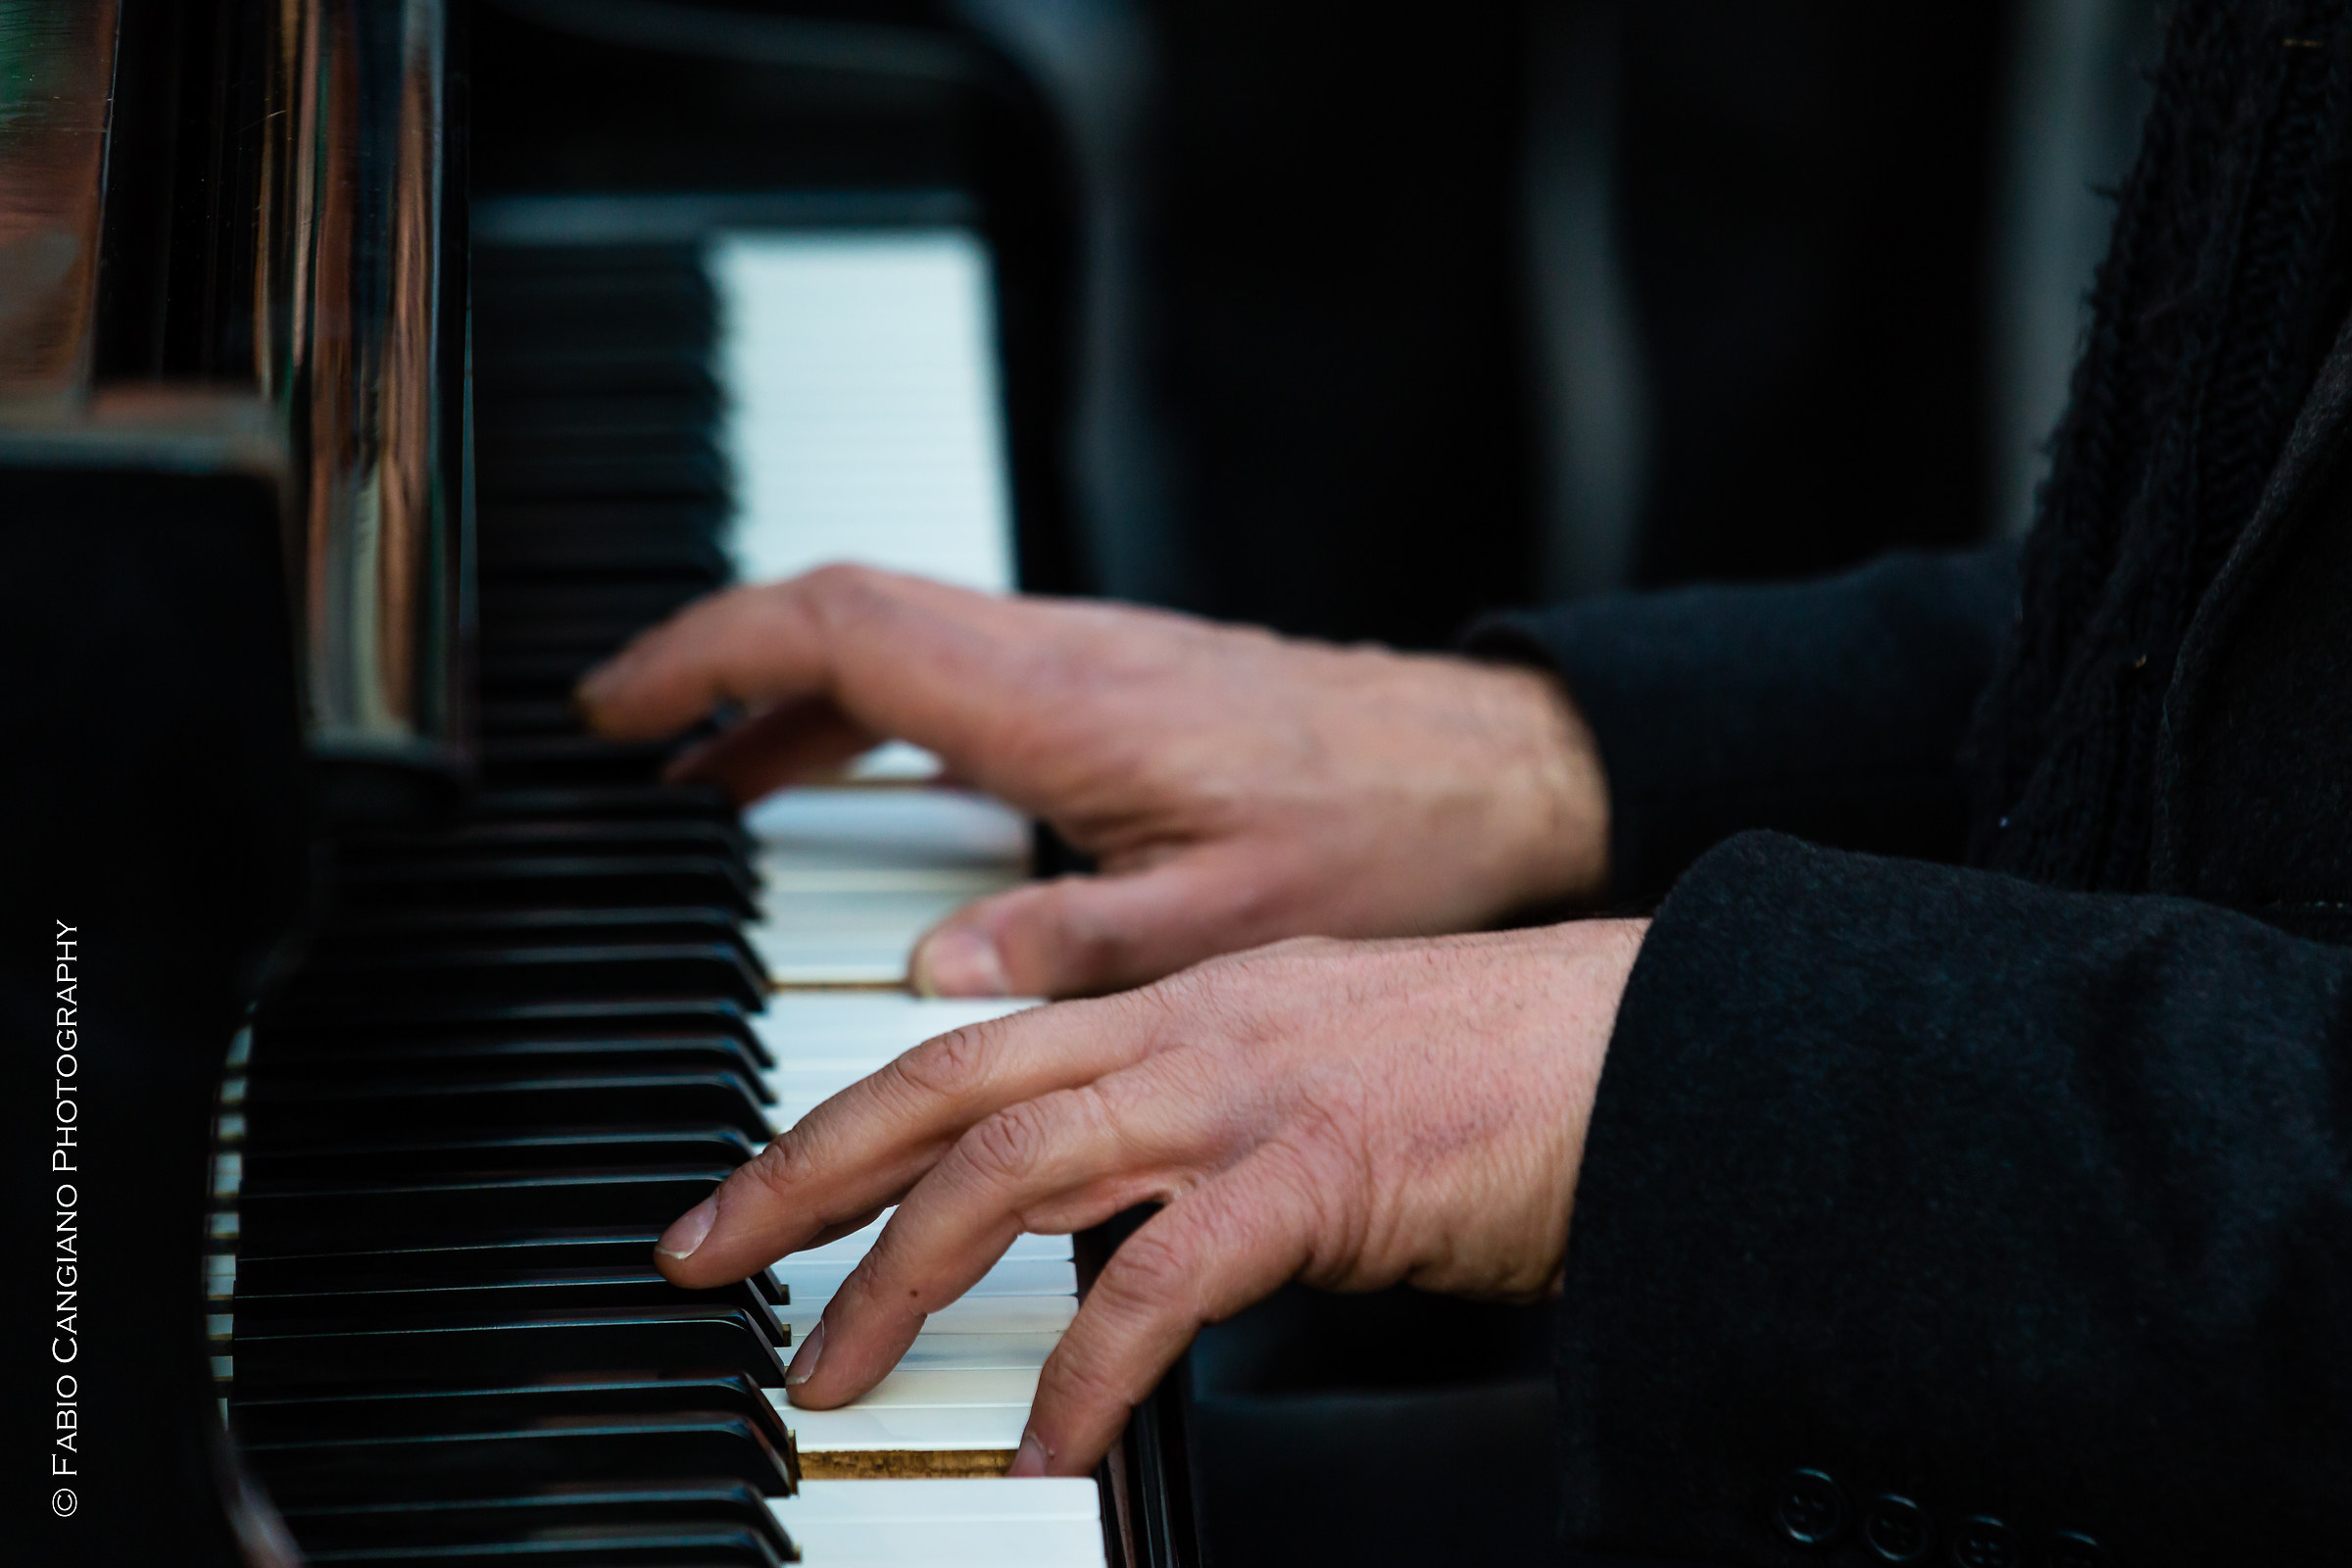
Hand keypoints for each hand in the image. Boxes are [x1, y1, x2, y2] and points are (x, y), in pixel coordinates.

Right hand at [577, 566, 1611, 996]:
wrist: (1484, 768)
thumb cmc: (1382, 836)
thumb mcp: (1228, 921)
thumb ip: (1075, 942)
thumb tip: (933, 969)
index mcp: (1062, 703)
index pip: (840, 631)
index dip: (709, 655)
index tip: (617, 701)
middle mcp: (1058, 656)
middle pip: (841, 606)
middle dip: (712, 654)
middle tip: (620, 726)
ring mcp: (1081, 657)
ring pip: (891, 630)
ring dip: (785, 686)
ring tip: (700, 773)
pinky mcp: (1110, 680)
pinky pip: (947, 666)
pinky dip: (863, 706)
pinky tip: (845, 776)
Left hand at [651, 918, 1647, 1475]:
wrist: (1659, 1047)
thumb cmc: (1509, 1074)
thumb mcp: (1318, 1077)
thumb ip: (1202, 1128)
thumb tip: (1113, 1223)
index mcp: (1186, 1003)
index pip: (970, 1045)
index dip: (844, 1117)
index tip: (758, 1193)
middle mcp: (1193, 1028)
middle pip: (946, 1087)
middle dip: (803, 1177)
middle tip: (705, 1260)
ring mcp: (1249, 1092)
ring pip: (1015, 1170)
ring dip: (898, 1281)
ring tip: (831, 1380)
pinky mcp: (1319, 1173)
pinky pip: (1159, 1276)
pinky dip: (1083, 1367)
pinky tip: (1047, 1441)